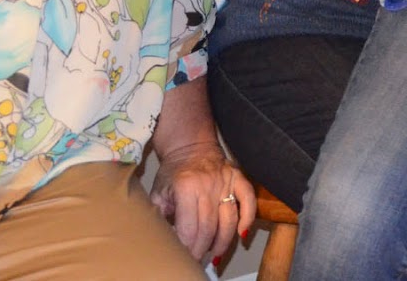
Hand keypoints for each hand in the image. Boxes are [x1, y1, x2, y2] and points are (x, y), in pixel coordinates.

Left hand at [149, 144, 254, 261]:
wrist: (190, 145)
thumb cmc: (173, 171)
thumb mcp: (159, 192)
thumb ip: (160, 215)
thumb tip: (165, 240)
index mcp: (186, 187)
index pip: (190, 227)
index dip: (188, 246)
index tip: (185, 257)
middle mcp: (208, 185)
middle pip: (209, 227)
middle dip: (203, 248)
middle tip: (198, 260)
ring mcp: (226, 181)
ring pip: (229, 219)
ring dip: (223, 241)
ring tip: (216, 254)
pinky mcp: (238, 178)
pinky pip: (248, 200)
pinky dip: (248, 218)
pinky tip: (242, 234)